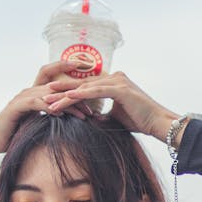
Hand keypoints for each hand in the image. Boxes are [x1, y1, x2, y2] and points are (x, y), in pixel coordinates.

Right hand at [0, 62, 95, 155]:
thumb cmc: (15, 134)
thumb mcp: (37, 123)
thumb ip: (50, 116)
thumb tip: (69, 118)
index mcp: (35, 92)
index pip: (53, 73)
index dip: (68, 67)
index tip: (89, 70)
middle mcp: (29, 91)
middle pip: (56, 83)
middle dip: (76, 83)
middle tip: (97, 89)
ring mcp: (23, 97)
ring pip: (50, 94)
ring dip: (69, 102)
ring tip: (86, 112)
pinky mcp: (17, 107)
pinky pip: (36, 103)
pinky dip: (49, 107)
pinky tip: (61, 113)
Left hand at [43, 70, 176, 141]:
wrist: (159, 123)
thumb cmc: (141, 121)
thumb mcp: (115, 117)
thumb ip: (102, 114)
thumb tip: (89, 119)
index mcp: (112, 82)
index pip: (84, 86)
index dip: (67, 91)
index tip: (51, 97)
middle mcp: (114, 77)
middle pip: (82, 84)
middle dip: (61, 90)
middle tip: (42, 94)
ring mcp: (118, 81)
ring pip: (86, 87)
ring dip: (66, 94)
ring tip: (49, 99)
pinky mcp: (121, 89)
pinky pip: (96, 90)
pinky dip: (81, 94)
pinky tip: (68, 97)